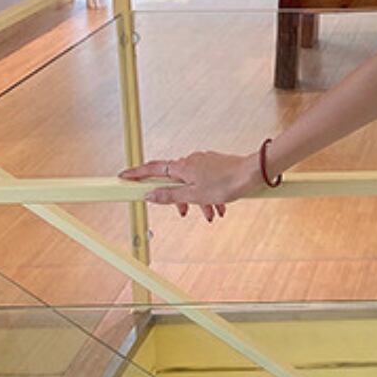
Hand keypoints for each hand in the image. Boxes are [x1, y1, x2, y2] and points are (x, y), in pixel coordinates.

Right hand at [117, 149, 262, 221]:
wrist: (253, 173)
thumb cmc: (227, 183)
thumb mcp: (195, 196)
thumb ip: (171, 196)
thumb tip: (150, 195)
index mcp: (182, 167)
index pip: (152, 170)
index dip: (136, 175)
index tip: (123, 177)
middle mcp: (190, 161)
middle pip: (175, 181)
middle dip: (180, 199)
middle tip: (185, 214)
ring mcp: (204, 162)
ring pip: (194, 184)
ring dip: (200, 201)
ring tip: (212, 215)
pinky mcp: (216, 166)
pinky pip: (206, 182)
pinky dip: (209, 195)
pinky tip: (220, 208)